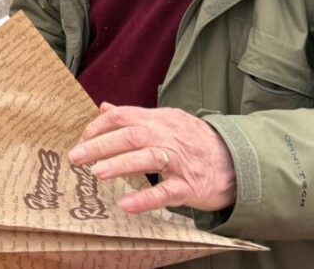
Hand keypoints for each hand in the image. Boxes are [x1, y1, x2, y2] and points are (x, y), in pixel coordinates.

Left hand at [68, 102, 235, 214]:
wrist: (236, 161)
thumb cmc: (194, 141)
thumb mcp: (166, 120)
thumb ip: (134, 115)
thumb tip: (104, 107)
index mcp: (159, 119)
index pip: (124, 116)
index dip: (99, 126)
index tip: (81, 139)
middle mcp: (168, 136)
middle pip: (132, 135)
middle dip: (101, 145)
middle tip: (77, 157)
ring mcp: (180, 161)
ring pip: (148, 158)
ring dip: (120, 164)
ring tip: (96, 173)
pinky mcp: (190, 186)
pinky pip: (166, 192)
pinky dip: (145, 199)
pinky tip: (126, 205)